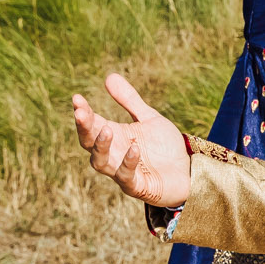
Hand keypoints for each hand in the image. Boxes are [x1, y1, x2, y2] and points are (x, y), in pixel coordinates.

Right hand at [72, 73, 191, 208]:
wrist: (188, 172)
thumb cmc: (165, 147)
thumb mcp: (149, 118)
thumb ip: (130, 101)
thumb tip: (109, 76)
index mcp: (113, 136)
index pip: (91, 123)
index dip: (83, 112)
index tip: (76, 98)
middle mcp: (112, 154)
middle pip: (89, 143)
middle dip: (84, 128)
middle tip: (81, 113)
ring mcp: (122, 172)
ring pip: (100, 162)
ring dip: (101, 146)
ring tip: (107, 129)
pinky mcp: (137, 186)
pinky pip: (126, 177)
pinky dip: (128, 163)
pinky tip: (135, 148)